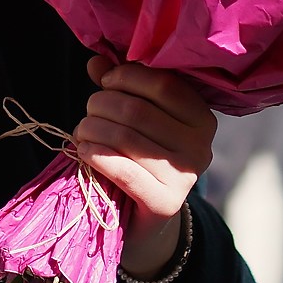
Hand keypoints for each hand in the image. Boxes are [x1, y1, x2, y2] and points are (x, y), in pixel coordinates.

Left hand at [70, 57, 216, 276]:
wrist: (145, 221)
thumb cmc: (140, 159)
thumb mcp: (136, 120)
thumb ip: (120, 87)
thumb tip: (96, 61)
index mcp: (201, 117)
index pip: (162, 84)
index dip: (126, 76)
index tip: (105, 82)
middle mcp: (201, 145)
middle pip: (138, 110)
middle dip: (100, 105)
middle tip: (87, 114)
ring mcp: (186, 176)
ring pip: (125, 137)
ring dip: (91, 130)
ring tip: (81, 133)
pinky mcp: (165, 203)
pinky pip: (123, 170)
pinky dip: (96, 155)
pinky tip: (83, 151)